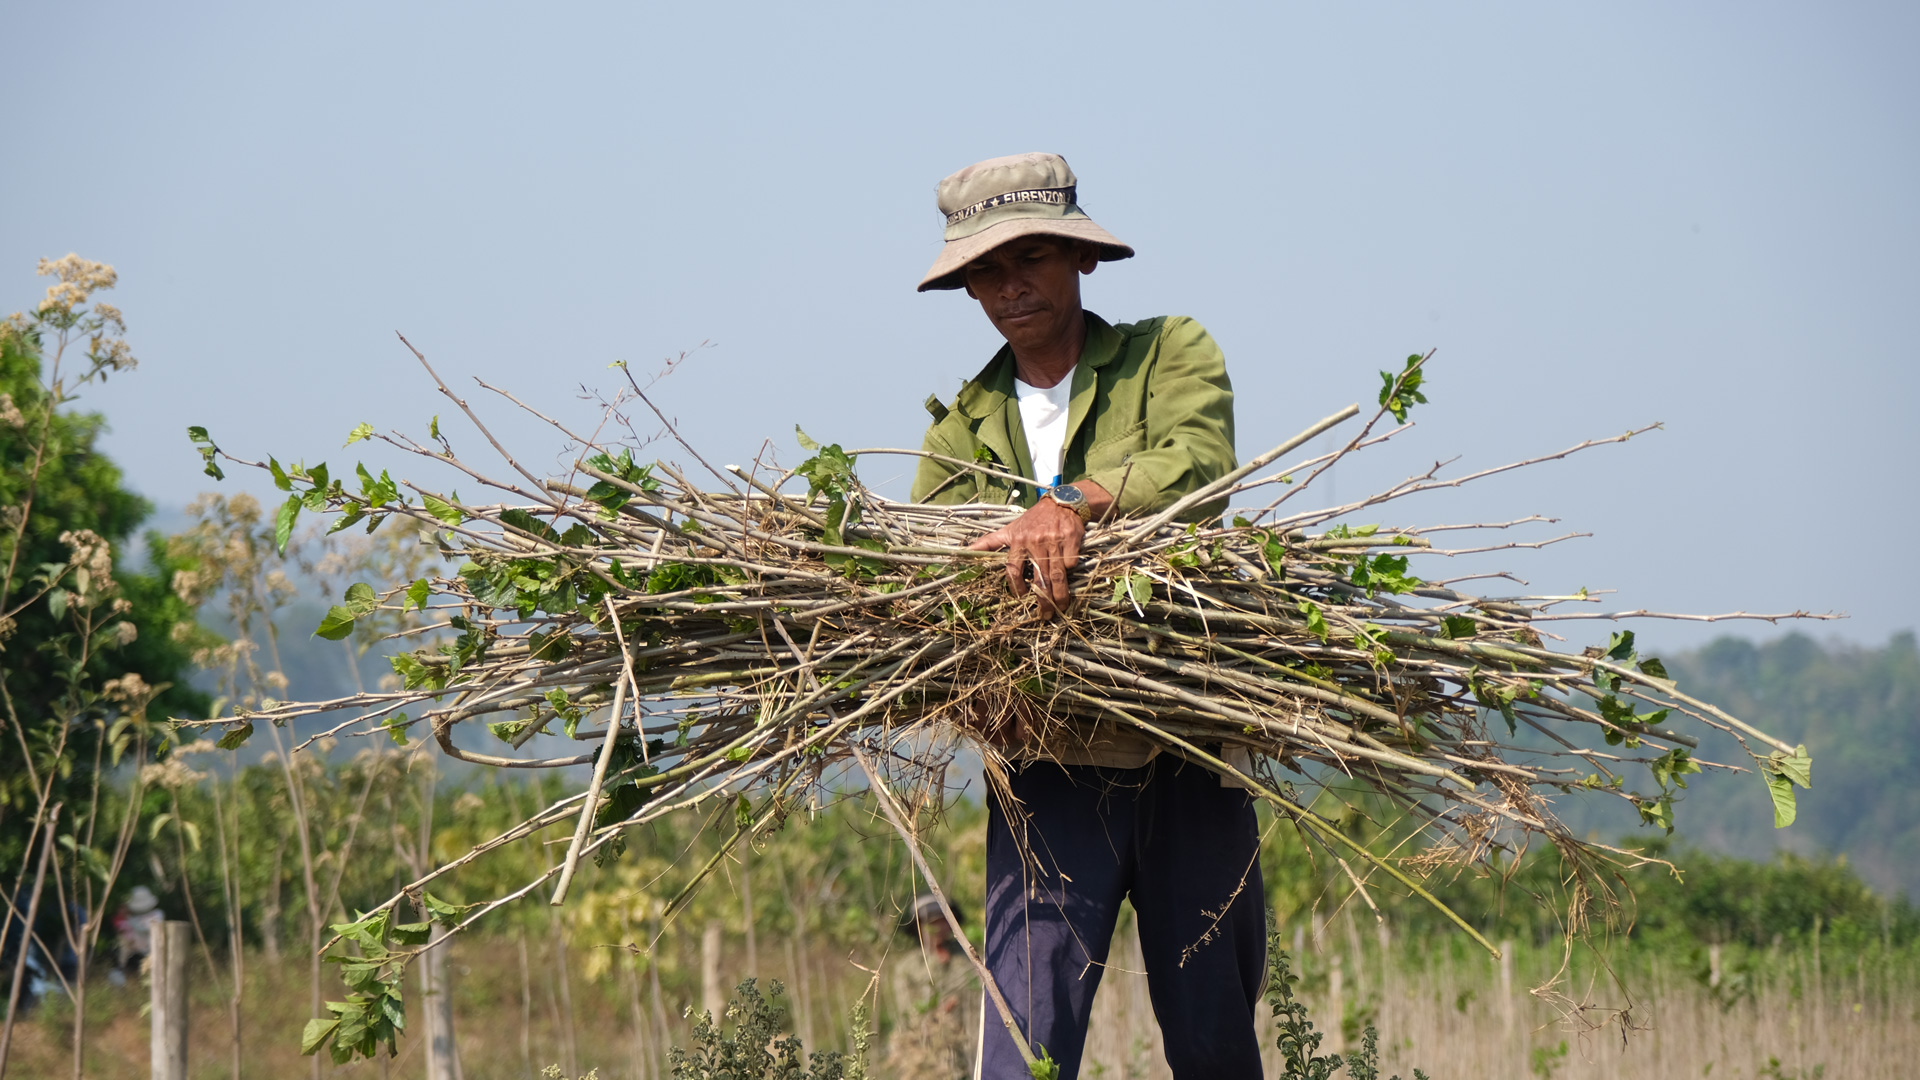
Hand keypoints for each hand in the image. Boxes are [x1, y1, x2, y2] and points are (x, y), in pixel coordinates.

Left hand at [967, 481, 1112, 617]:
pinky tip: (1071, 579)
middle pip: (1038, 577)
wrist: (1061, 502)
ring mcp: (1054, 541)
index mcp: (1017, 541)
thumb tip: (965, 551)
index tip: (1021, 597)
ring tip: (1061, 607)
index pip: (1013, 570)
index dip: (1016, 587)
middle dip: (1042, 599)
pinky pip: (1070, 562)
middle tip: (1045, 615)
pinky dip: (1071, 571)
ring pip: (1056, 575)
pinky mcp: (1071, 539)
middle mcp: (1034, 542)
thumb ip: (989, 542)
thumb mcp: (1010, 528)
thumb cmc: (1033, 520)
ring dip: (1059, 595)